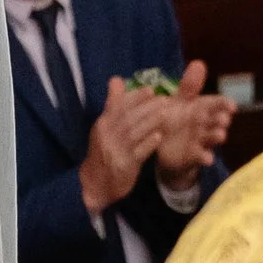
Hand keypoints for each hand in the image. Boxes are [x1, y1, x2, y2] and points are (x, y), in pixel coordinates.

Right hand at [79, 76, 170, 216]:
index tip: (150, 90)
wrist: (96, 183)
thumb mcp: (104, 127)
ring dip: (151, 122)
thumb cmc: (104, 152)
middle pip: (128, 117)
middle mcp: (107, 135)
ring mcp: (116, 151)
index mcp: (103, 124)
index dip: (134, 97)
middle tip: (164, 99)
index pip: (118, 106)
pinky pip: (139, 152)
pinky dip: (149, 143)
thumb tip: (117, 79)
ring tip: (166, 113)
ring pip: (135, 132)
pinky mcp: (125, 165)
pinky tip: (159, 137)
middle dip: (147, 107)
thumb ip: (113, 104)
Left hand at [154, 60, 234, 185]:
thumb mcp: (179, 102)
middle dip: (221, 119)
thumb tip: (199, 63)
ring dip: (217, 136)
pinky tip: (207, 159)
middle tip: (224, 119)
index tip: (232, 106)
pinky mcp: (194, 156)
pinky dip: (205, 157)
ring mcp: (201, 140)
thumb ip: (189, 87)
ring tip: (220, 135)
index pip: (217, 103)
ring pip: (212, 137)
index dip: (225, 104)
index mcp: (202, 108)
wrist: (164, 148)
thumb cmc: (175, 120)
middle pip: (217, 120)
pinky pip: (201, 156)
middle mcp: (206, 124)